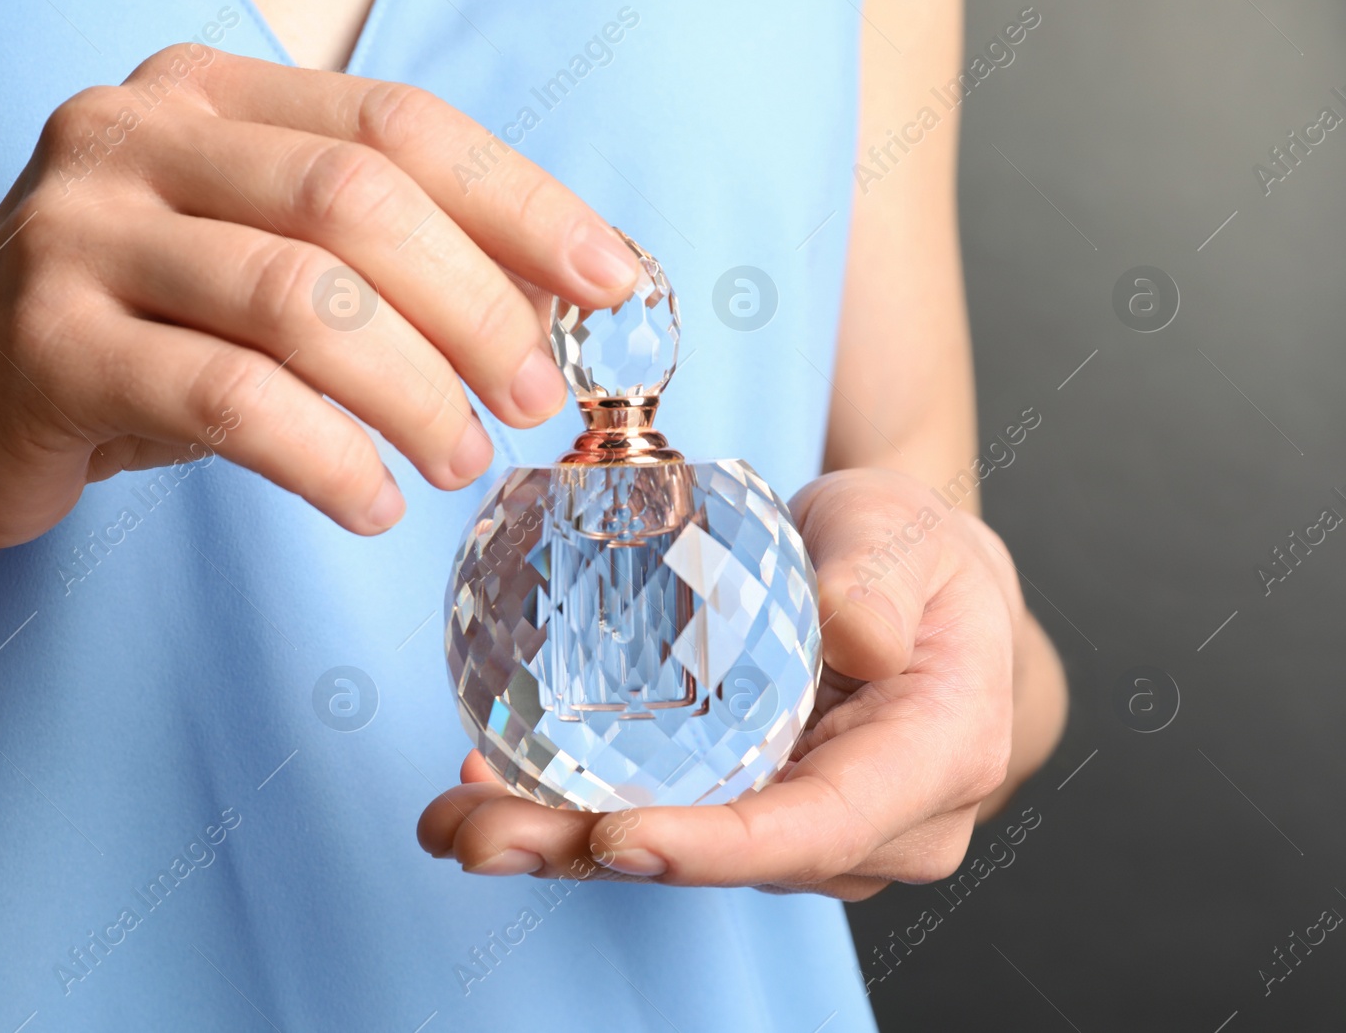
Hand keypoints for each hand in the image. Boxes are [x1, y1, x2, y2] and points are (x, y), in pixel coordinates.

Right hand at [0, 45, 638, 555]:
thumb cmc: (134, 340)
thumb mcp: (252, 268)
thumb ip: (374, 259)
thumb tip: (554, 296)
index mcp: (203, 92)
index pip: (396, 122)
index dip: (519, 201)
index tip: (611, 281)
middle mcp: (131, 135)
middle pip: (357, 200)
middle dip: (477, 307)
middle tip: (537, 398)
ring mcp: (75, 232)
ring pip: (300, 298)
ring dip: (414, 392)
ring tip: (464, 462)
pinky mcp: (46, 345)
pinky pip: (228, 399)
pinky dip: (325, 457)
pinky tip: (371, 503)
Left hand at [416, 468, 1025, 897]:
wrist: (913, 584)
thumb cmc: (916, 554)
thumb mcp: (905, 531)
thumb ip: (881, 576)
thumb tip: (856, 634)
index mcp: (934, 760)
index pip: (818, 827)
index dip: (713, 846)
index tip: (612, 836)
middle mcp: (875, 823)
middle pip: (726, 856)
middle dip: (591, 854)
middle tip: (476, 834)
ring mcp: (810, 826)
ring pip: (682, 846)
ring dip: (561, 836)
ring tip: (454, 815)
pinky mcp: (758, 805)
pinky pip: (667, 813)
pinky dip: (575, 802)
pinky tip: (489, 779)